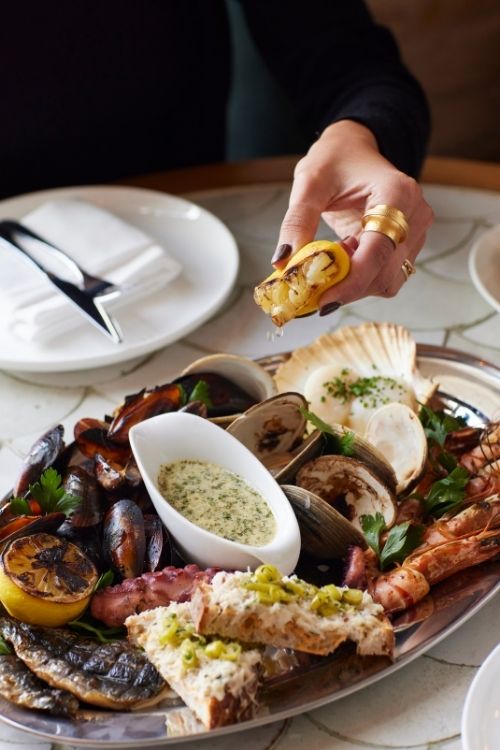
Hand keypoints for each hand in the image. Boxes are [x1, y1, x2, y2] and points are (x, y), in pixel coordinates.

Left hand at [271, 120, 433, 314]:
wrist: (354, 152)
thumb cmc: (334, 161)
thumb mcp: (309, 183)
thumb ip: (297, 221)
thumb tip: (283, 261)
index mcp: (396, 193)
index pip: (378, 251)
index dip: (351, 281)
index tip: (322, 299)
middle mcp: (415, 216)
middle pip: (385, 274)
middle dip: (348, 288)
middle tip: (312, 290)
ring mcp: (415, 233)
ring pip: (388, 282)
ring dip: (354, 286)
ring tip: (329, 264)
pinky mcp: (408, 247)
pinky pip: (385, 277)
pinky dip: (359, 280)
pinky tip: (341, 262)